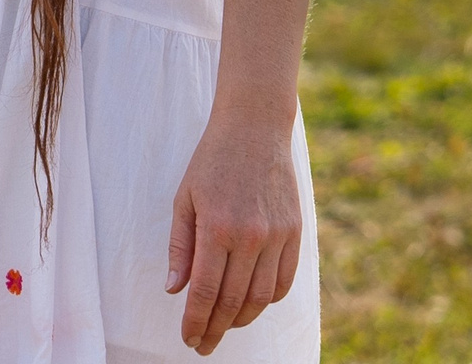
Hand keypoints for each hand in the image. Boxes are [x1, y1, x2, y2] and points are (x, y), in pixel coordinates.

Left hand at [166, 111, 303, 352]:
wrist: (255, 128)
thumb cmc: (211, 161)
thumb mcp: (184, 198)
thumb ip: (180, 246)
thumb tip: (175, 290)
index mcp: (217, 227)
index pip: (205, 291)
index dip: (196, 321)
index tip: (189, 339)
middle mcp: (250, 236)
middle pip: (232, 301)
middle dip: (216, 329)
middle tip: (203, 344)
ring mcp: (277, 236)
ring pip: (260, 298)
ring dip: (241, 319)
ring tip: (223, 326)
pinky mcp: (296, 233)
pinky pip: (283, 281)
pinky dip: (267, 300)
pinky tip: (250, 304)